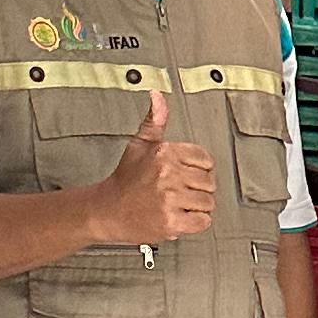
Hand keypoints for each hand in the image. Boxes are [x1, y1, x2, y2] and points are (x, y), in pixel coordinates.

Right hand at [99, 85, 215, 242]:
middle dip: (196, 189)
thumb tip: (157, 95)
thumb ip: (154, 120)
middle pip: (209, 182)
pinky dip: (194, 222)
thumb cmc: (126, 179)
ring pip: (208, 203)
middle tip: (177, 192)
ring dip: (196, 207)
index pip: (205, 159)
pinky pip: (203, 221)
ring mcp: (169, 198)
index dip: (198, 169)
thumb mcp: (139, 144)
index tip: (184, 175)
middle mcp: (167, 173)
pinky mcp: (171, 221)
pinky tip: (178, 216)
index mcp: (164, 152)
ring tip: (176, 204)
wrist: (108, 210)